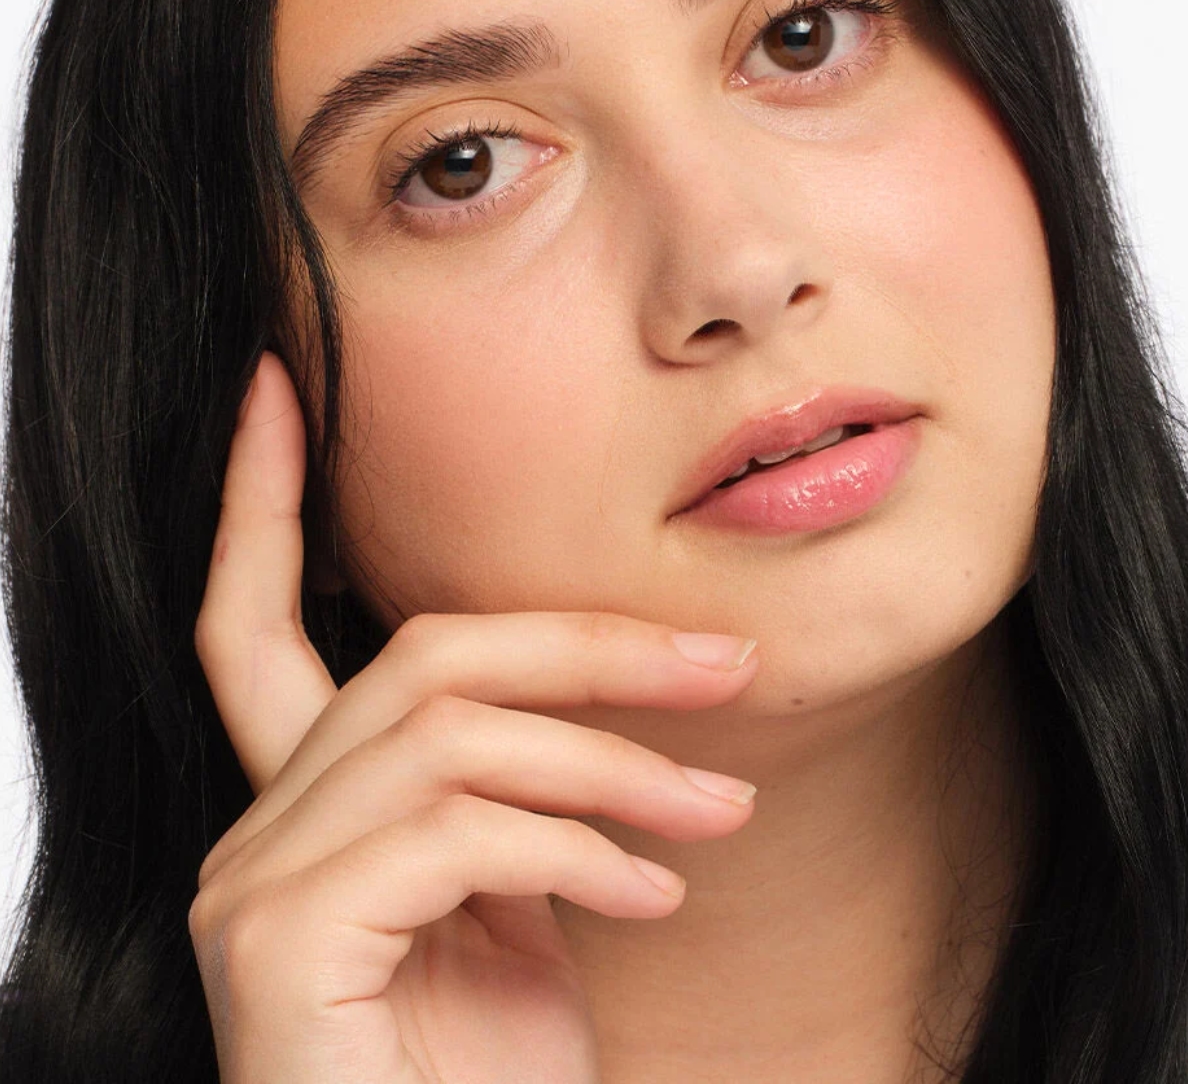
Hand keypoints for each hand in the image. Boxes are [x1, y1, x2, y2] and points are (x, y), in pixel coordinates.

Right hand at [189, 352, 759, 1083]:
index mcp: (302, 806)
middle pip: (419, 660)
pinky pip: (458, 831)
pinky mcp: (279, 942)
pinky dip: (577, 848)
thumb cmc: (488, 1077)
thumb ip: (517, 796)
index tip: (280, 384)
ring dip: (613, 762)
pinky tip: (651, 895)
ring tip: (721, 809)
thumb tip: (608, 707)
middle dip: (585, 646)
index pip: (250, 618)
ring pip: (454, 732)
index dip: (257, 496)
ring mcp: (252, 885)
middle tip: (725, 660)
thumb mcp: (519, 905)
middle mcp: (254, 828)